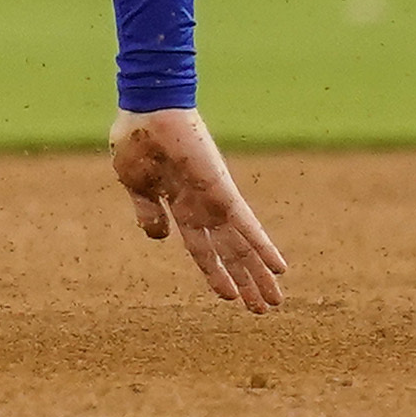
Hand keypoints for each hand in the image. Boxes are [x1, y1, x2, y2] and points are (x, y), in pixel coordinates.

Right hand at [110, 109, 286, 313]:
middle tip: (263, 308)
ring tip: (276, 299)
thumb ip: (148, 212)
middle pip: (230, 252)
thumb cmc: (136, 139)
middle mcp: (202, 206)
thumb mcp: (135, 184)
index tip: (229, 296)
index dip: (216, 273)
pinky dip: (263, 247)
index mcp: (179, 205)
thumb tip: (159, 238)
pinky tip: (280, 268)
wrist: (147, 108)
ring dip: (258, 274)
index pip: (203, 248)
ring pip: (242, 246)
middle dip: (245, 280)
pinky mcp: (222, 189)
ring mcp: (214, 198)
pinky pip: (247, 225)